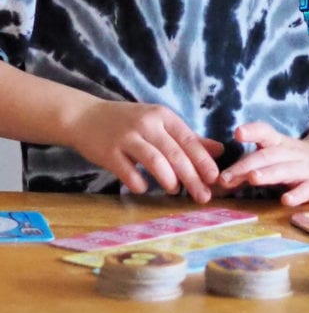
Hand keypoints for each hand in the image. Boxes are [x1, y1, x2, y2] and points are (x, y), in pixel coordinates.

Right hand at [68, 100, 221, 203]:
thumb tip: (219, 150)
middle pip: (175, 153)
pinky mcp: (109, 152)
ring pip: (155, 160)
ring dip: (168, 179)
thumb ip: (188, 138)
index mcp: (163, 116)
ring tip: (175, 191)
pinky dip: (139, 183)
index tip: (215, 178)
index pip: (189, 139)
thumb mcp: (159, 123)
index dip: (203, 160)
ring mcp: (127, 137)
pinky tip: (144, 189)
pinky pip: (128, 171)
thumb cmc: (128, 122)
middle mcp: (147, 124)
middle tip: (203, 196)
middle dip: (192, 177)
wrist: (85, 117)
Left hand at [217, 122, 308, 205]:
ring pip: (285, 170)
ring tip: (252, 178)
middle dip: (247, 165)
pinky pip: (306, 190)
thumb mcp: (276, 155)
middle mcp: (292, 154)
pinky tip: (286, 200)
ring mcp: (305, 169)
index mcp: (279, 144)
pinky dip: (297, 194)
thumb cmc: (295, 160)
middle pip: (269, 156)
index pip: (265, 132)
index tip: (237, 133)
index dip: (252, 131)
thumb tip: (219, 180)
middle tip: (226, 177)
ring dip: (268, 174)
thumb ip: (250, 166)